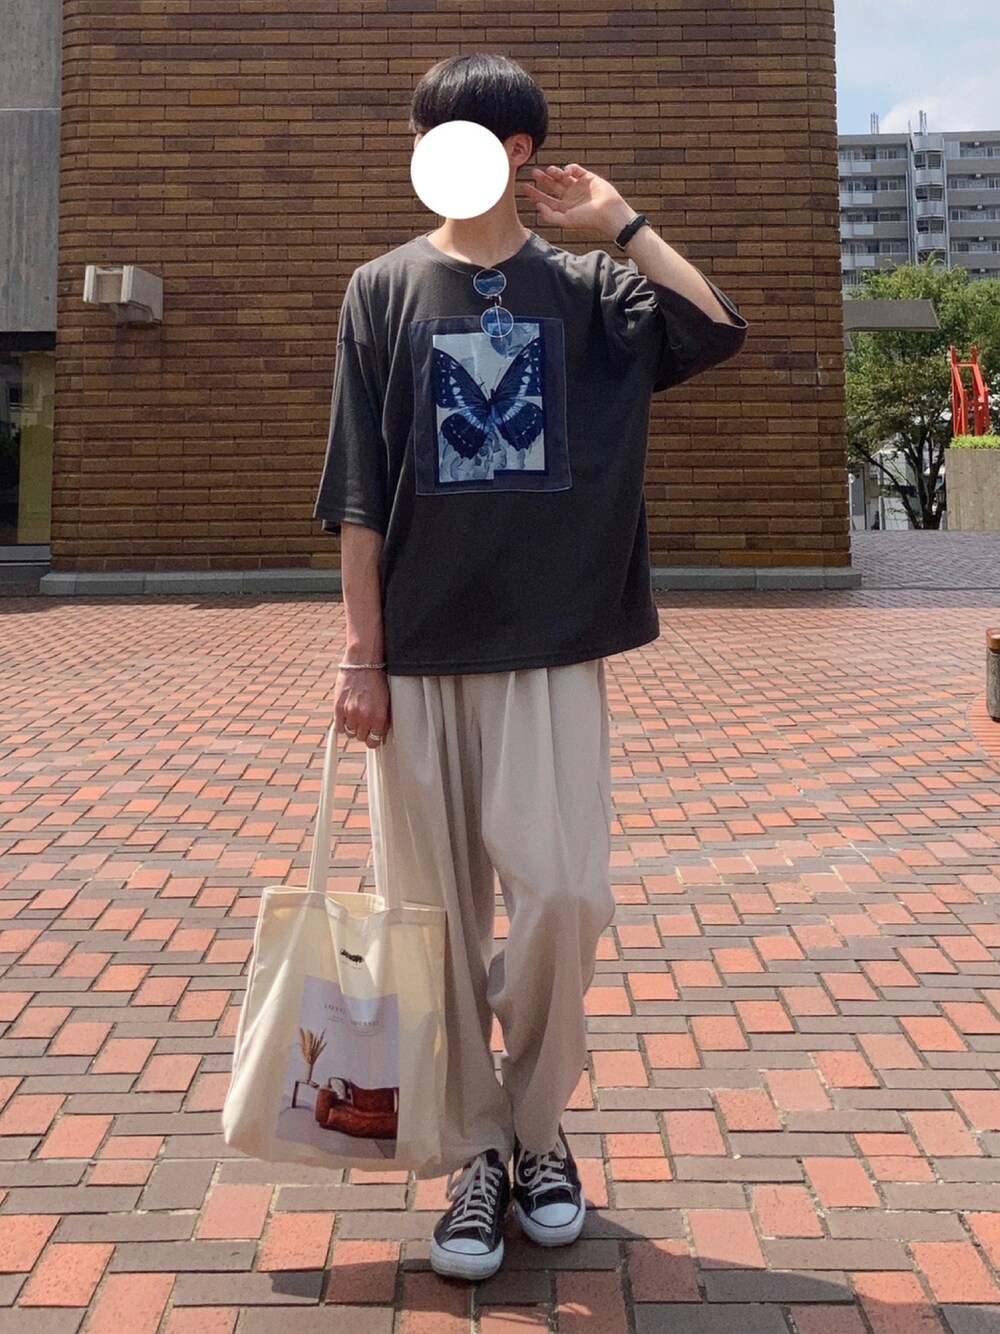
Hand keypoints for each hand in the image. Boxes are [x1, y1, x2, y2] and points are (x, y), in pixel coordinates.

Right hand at [335, 668, 390, 747]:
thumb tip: (379, 733)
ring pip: (349, 733)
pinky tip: (346, 716)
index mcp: (379, 717)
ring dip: (352, 727)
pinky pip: (338, 726)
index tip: (372, 736)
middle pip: (361, 738)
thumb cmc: (376, 679)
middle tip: (364, 722)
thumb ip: (381, 718)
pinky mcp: (338, 708)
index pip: (374, 741)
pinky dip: (342, 723)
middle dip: (363, 731)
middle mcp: (364, 718)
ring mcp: (350, 713)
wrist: (363, 663)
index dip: (373, 739)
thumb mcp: (385, 701)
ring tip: (355, 716)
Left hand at [520, 163, 634, 238]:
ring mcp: (578, 186)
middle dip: (542, 180)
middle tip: (532, 172)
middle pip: (552, 186)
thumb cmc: (587, 219)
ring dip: (554, 172)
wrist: (608, 212)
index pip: (546, 200)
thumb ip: (550, 215)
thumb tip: (537, 206)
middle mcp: (570, 197)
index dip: (535, 194)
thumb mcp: (565, 220)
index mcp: (564, 208)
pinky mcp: (587, 177)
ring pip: (562, 177)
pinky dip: (569, 168)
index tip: (524, 187)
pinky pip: (575, 169)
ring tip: (548, 170)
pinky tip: (565, 172)